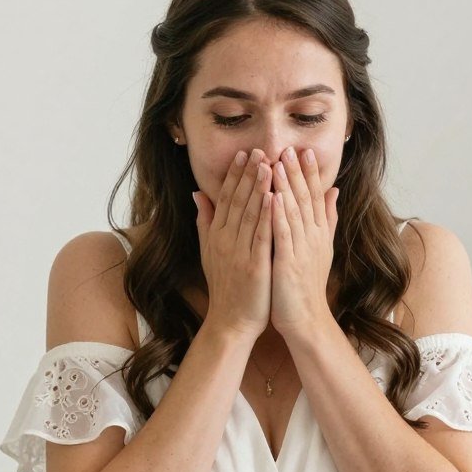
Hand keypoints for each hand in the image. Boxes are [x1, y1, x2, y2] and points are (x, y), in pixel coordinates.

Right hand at [195, 149, 272, 339]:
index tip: (244, 153)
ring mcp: (239, 253)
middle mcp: (225, 240)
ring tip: (268, 163)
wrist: (231, 322)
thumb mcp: (209, 253)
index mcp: (217, 236)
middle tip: (258, 149)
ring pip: (249, 213)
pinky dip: (267, 215)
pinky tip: (274, 197)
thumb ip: (204, 222)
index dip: (235, 175)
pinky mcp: (254, 266)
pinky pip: (261, 236)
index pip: (225, 199)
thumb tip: (197, 194)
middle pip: (237, 201)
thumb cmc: (226, 289)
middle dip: (248, 174)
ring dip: (258, 187)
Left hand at [269, 146, 338, 337]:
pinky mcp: (289, 263)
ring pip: (294, 212)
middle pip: (305, 199)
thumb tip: (334, 191)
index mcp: (318, 233)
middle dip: (297, 172)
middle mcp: (313, 238)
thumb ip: (326, 219)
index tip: (303, 150)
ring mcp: (302, 250)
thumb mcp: (321, 248)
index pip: (314, 197)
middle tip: (290, 147)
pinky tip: (272, 197)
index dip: (309, 173)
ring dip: (286, 187)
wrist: (306, 319)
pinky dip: (279, 215)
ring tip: (277, 163)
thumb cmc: (307, 285)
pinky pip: (283, 235)